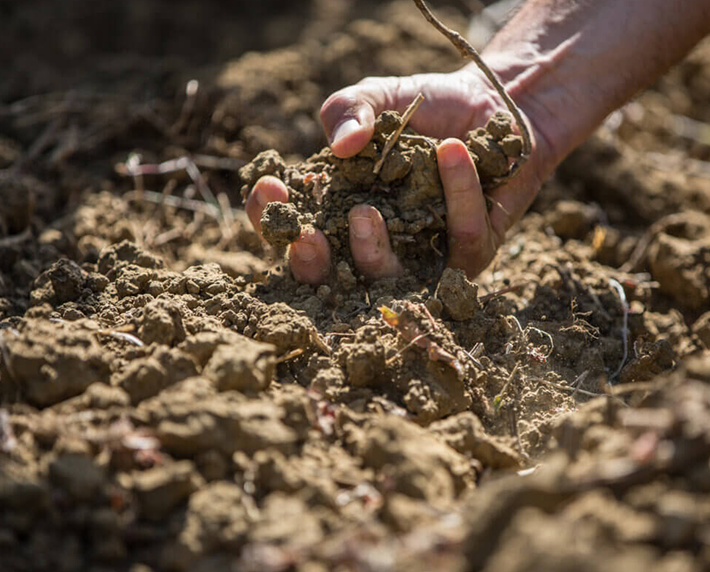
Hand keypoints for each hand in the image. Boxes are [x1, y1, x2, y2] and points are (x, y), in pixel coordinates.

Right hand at [245, 67, 551, 283]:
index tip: (270, 191)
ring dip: (371, 253)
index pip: (289, 229)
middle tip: (308, 238)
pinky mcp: (470, 251)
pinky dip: (456, 194)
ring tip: (364, 213)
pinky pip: (461, 239)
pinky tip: (452, 151)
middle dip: (311, 264)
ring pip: (389, 278)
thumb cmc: (427, 107)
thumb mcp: (378, 97)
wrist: (497, 102)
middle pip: (327, 277)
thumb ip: (348, 109)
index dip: (270, 220)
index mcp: (337, 209)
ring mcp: (420, 254)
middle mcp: (373, 242)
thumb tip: (343, 146)